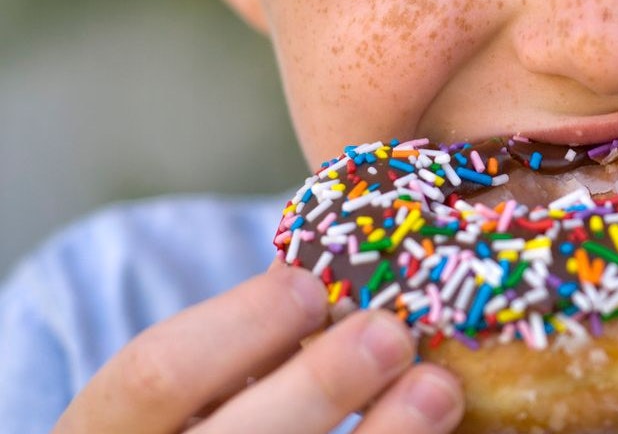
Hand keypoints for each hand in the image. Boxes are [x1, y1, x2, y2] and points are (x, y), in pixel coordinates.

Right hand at [52, 264, 462, 432]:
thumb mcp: (191, 385)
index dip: (240, 323)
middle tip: (393, 333)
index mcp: (109, 430)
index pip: (156, 372)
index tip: (313, 284)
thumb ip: (244, 340)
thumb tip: (336, 269)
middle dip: (320, 383)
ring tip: (439, 389)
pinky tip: (435, 431)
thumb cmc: (200, 424)